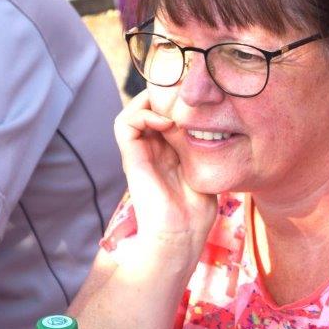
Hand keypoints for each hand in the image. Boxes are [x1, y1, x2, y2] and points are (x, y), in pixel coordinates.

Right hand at [114, 91, 216, 251]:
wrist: (180, 235)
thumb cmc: (195, 211)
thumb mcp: (203, 168)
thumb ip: (197, 144)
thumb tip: (204, 119)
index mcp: (167, 152)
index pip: (164, 115)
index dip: (175, 101)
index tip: (195, 96)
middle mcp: (150, 149)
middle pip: (147, 109)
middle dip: (164, 96)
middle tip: (183, 93)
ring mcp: (138, 152)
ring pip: (133, 110)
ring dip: (151, 103)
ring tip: (174, 108)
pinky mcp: (130, 157)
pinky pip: (124, 123)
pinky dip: (142, 114)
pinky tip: (166, 121)